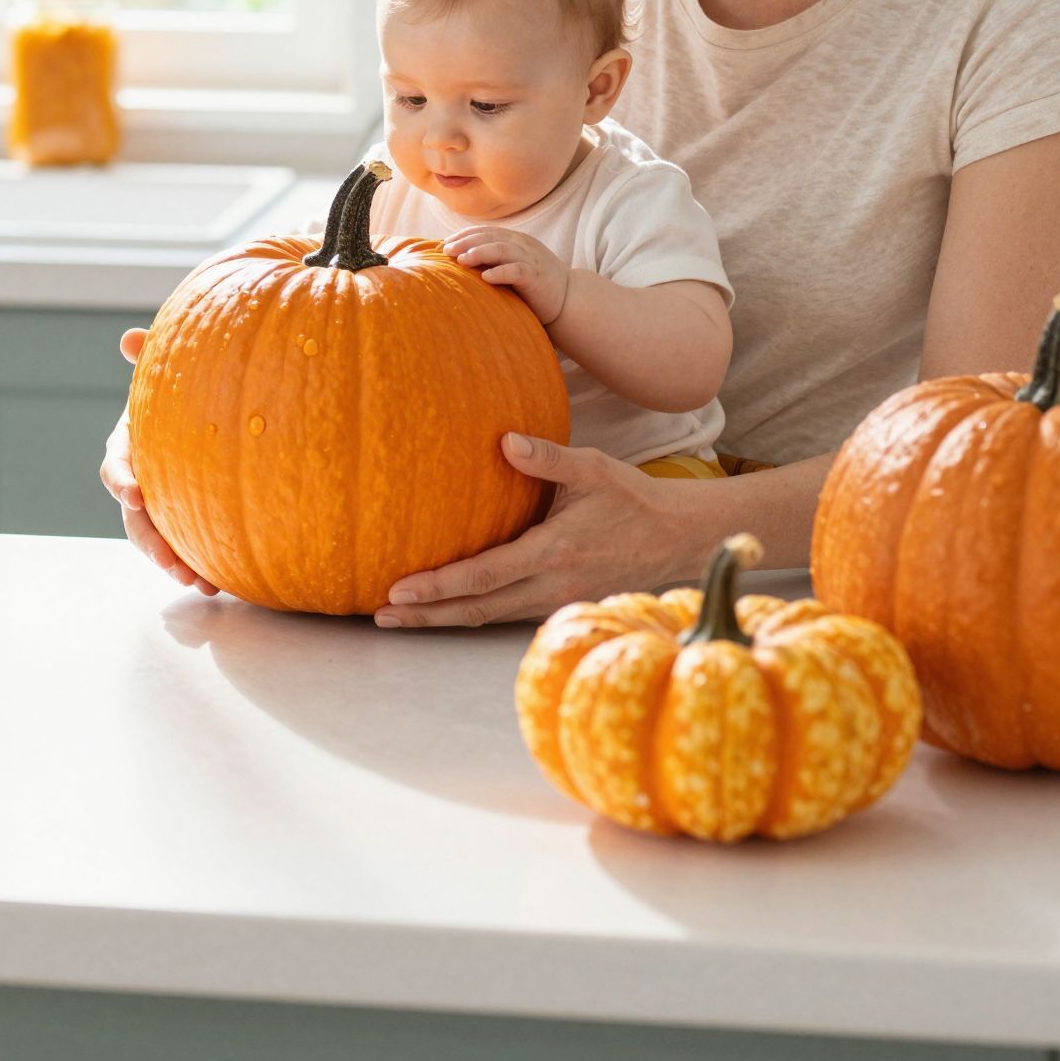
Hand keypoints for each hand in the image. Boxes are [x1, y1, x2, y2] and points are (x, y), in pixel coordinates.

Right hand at [101, 327, 222, 594]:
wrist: (213, 411)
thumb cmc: (185, 389)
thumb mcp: (170, 372)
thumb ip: (153, 357)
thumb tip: (130, 338)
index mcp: (130, 445)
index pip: (115, 465)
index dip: (121, 480)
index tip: (135, 495)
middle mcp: (140, 480)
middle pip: (134, 518)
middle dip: (150, 542)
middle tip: (170, 561)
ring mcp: (162, 504)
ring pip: (158, 541)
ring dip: (174, 564)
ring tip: (200, 583)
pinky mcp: (185, 520)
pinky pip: (186, 548)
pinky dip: (200, 567)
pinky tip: (222, 584)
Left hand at [375, 433, 693, 626]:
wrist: (679, 538)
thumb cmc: (633, 498)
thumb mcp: (594, 469)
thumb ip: (548, 457)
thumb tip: (504, 441)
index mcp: (552, 552)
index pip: (483, 575)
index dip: (439, 587)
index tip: (399, 591)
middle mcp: (549, 584)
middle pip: (476, 609)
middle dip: (426, 615)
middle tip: (380, 615)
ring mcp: (555, 599)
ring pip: (488, 616)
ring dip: (444, 619)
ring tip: (401, 618)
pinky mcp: (559, 603)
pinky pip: (505, 614)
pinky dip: (471, 614)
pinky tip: (446, 610)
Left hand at [445, 226, 569, 324]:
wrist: (569, 299)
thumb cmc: (533, 286)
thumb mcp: (512, 266)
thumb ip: (493, 261)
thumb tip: (460, 262)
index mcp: (514, 241)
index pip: (485, 232)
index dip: (464, 235)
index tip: (444, 244)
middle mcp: (522, 245)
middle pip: (490, 237)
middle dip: (466, 242)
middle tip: (447, 250)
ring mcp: (530, 260)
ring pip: (502, 250)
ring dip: (480, 253)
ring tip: (462, 260)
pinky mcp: (536, 277)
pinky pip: (517, 271)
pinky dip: (501, 272)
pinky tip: (485, 277)